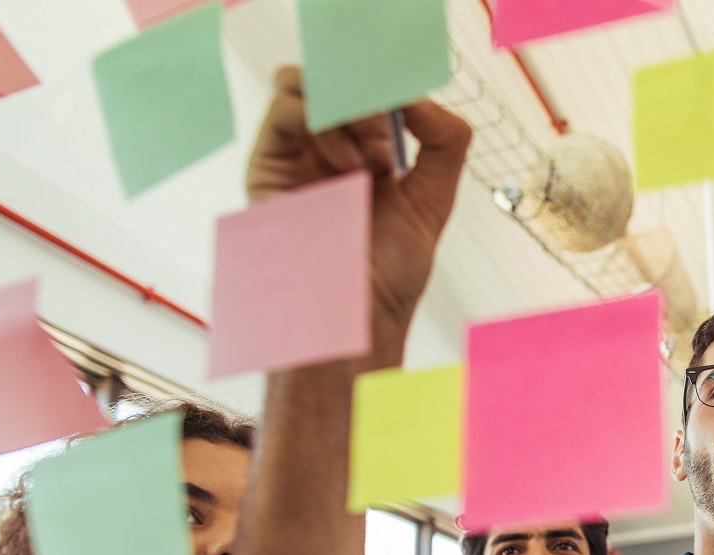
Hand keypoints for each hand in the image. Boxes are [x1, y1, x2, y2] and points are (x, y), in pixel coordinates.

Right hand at [245, 66, 471, 365]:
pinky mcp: (269, 164)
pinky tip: (348, 162)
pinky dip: (321, 117)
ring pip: (309, 83)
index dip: (394, 88)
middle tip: (393, 125)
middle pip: (338, 80)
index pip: (373, 91)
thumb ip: (444, 144)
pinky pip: (285, 108)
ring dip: (346, 102)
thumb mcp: (434, 199)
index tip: (415, 109)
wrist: (354, 316)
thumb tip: (420, 97)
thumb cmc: (390, 274)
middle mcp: (330, 149)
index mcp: (369, 154)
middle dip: (370, 91)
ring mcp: (298, 155)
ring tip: (371, 149)